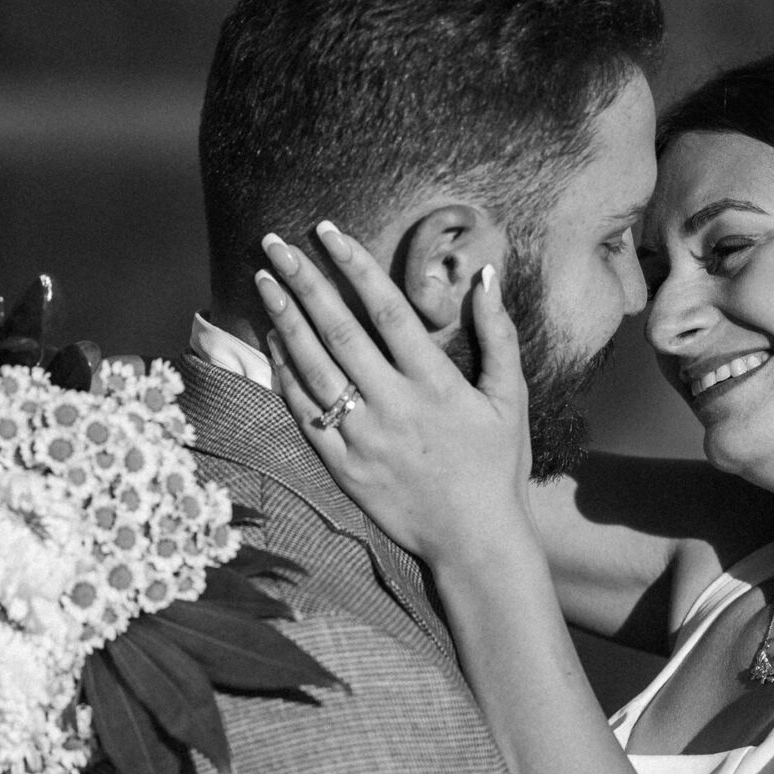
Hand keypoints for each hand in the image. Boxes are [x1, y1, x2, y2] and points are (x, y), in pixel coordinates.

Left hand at [254, 223, 532, 567]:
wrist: (476, 542)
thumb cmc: (497, 466)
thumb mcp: (509, 398)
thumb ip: (498, 335)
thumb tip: (487, 277)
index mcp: (435, 383)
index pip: (387, 309)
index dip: (355, 266)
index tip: (327, 231)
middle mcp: (394, 406)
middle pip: (339, 330)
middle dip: (304, 281)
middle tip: (274, 243)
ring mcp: (364, 438)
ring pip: (314, 369)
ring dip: (285, 321)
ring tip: (264, 281)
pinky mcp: (345, 468)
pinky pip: (307, 416)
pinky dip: (286, 376)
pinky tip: (272, 342)